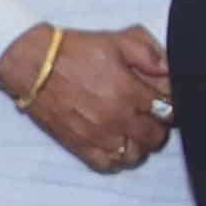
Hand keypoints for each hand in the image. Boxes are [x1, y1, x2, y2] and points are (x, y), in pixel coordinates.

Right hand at [0, 18, 168, 175]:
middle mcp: (118, 118)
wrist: (34, 66)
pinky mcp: (81, 147)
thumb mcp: (116, 41)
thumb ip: (147, 54)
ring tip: (134, 131)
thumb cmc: (75, 52)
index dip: (170, 106)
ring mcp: (100, 136)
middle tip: (151, 116)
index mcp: (129, 91)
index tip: (165, 102)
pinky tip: (117, 143)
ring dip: (141, 144)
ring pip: (137, 155)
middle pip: (156, 136)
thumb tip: (169, 69)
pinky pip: (110, 164)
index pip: (168, 110)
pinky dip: (118, 158)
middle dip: (159, 126)